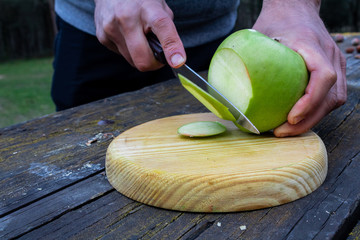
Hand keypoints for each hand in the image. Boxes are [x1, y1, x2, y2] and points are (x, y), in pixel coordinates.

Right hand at [94, 0, 185, 70]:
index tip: (178, 62)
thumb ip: (168, 31)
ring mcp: (111, 28)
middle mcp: (126, 17)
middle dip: (154, 64)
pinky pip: (122, 56)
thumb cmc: (141, 1)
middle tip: (159, 57)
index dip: (171, 47)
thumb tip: (172, 56)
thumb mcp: (160, 8)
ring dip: (141, 56)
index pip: (162, 27)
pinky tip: (127, 36)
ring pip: (133, 61)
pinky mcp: (102, 37)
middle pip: (143, 59)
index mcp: (147, 8)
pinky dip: (129, 51)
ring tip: (140, 39)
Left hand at [253, 0, 346, 136]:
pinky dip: (315, 111)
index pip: (323, 76)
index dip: (310, 100)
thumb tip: (225, 88)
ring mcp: (336, 62)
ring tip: (287, 130)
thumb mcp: (257, 34)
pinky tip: (296, 119)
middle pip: (331, 96)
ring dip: (312, 120)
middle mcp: (330, 55)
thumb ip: (246, 56)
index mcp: (312, 45)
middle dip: (308, 120)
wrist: (295, 7)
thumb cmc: (275, 21)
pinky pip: (331, 96)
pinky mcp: (334, 69)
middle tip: (281, 132)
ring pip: (334, 100)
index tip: (291, 117)